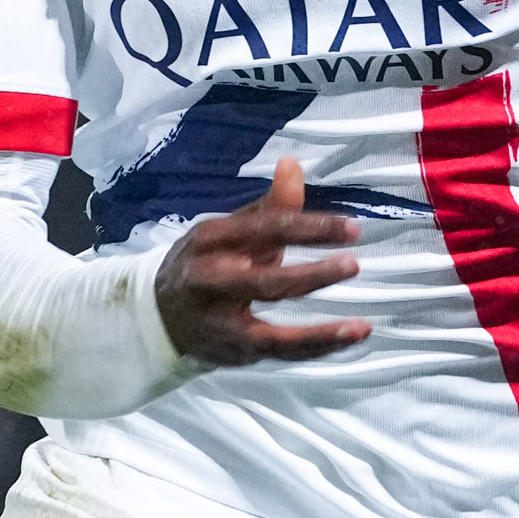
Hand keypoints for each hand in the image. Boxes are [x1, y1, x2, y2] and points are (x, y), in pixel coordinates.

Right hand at [158, 157, 370, 367]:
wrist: (159, 315)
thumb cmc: (207, 264)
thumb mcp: (229, 229)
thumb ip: (268, 206)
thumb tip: (293, 164)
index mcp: (212, 241)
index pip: (266, 231)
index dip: (310, 228)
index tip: (352, 228)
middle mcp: (212, 284)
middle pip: (266, 284)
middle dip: (311, 276)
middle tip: (352, 265)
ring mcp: (221, 324)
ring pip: (273, 334)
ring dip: (318, 334)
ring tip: (359, 328)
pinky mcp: (234, 352)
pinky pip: (279, 353)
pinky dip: (315, 349)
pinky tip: (347, 340)